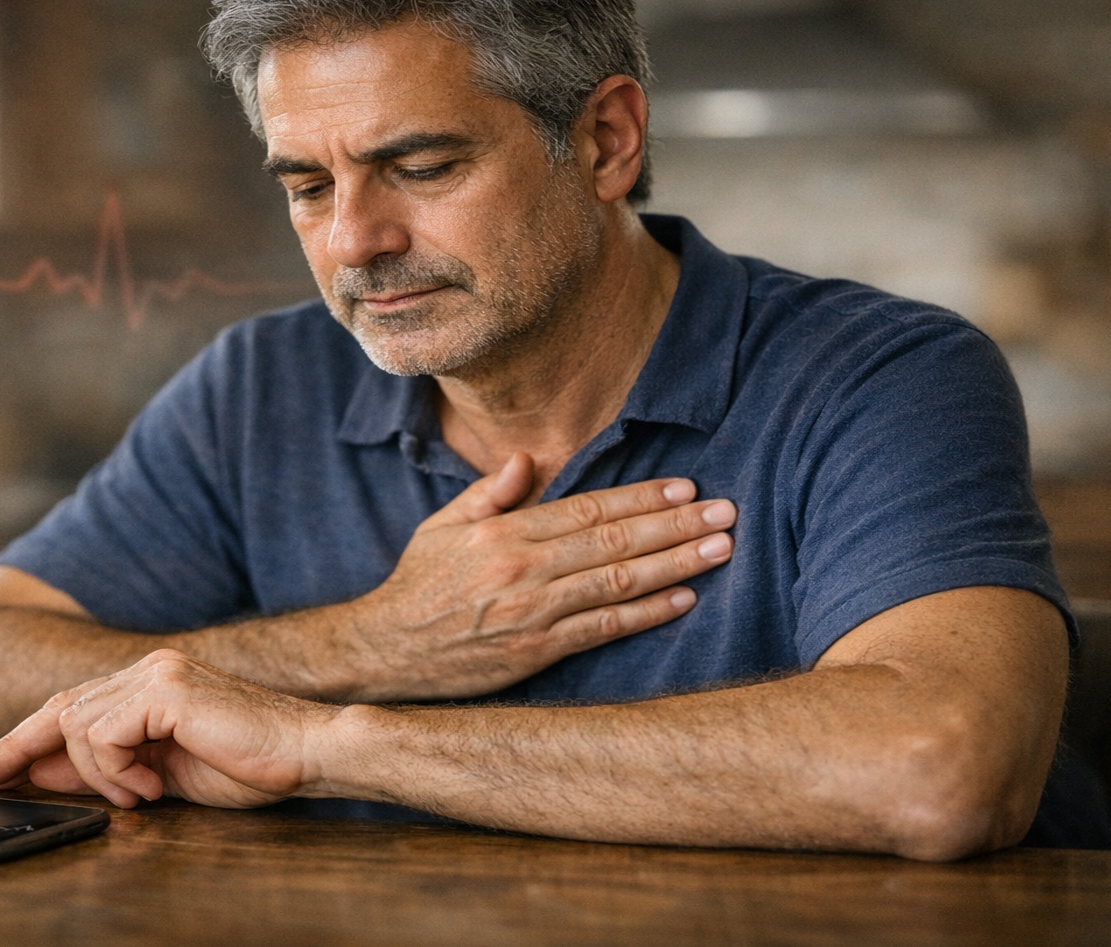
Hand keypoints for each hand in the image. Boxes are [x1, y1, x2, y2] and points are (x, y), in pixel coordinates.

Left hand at [0, 650, 337, 809]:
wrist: (307, 754)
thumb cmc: (249, 766)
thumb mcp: (161, 775)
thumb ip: (107, 770)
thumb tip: (44, 775)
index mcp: (148, 682)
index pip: (70, 706)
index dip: (22, 739)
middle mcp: (146, 668)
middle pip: (59, 707)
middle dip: (15, 748)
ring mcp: (155, 673)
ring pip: (76, 725)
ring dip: (96, 774)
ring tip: (139, 795)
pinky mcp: (165, 689)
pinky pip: (103, 734)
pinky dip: (115, 769)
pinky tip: (149, 787)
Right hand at [340, 453, 734, 698]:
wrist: (384, 652)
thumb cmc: (417, 587)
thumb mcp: (441, 527)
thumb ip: (488, 494)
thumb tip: (525, 459)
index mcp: (504, 533)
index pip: (587, 508)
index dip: (640, 497)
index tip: (684, 486)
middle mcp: (523, 568)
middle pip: (614, 540)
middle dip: (675, 523)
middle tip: (726, 511)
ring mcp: (532, 612)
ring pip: (617, 581)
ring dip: (676, 563)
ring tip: (720, 547)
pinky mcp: (536, 652)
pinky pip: (602, 628)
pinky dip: (646, 613)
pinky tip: (684, 599)